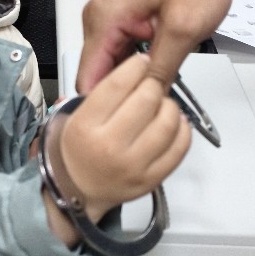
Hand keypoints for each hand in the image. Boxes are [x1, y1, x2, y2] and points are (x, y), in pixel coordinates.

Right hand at [42, 54, 190, 244]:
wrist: (79, 193)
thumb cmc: (77, 151)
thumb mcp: (72, 117)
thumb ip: (98, 92)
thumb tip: (132, 68)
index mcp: (86, 126)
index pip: (118, 83)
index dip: (136, 66)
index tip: (141, 62)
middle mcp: (109, 146)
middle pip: (147, 98)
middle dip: (153, 84)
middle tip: (151, 84)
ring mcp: (134, 165)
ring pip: (169, 121)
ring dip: (169, 105)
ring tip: (161, 105)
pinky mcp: (152, 179)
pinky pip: (180, 147)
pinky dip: (182, 128)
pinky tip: (173, 124)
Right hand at [76, 0, 254, 92]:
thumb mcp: (184, 28)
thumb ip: (160, 69)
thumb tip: (145, 100)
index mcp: (104, 18)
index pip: (86, 79)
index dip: (106, 106)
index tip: (128, 121)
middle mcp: (100, 15)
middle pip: (98, 74)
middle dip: (122, 94)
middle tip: (154, 105)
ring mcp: (112, 14)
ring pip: (113, 64)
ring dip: (134, 80)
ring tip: (161, 86)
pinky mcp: (126, 15)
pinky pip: (123, 51)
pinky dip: (140, 65)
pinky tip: (162, 68)